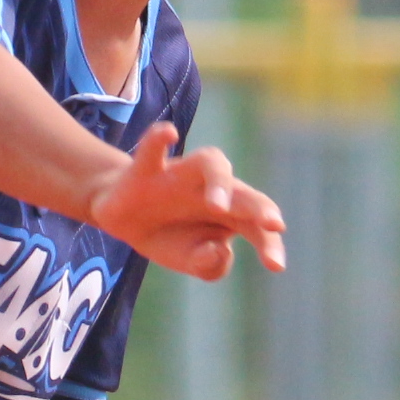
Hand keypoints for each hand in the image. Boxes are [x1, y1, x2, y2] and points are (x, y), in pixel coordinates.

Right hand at [80, 122, 285, 280]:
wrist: (123, 220)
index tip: (276, 265)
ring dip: (218, 181)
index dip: (269, 243)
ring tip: (218, 205)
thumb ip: (210, 266)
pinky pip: (153, 147)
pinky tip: (169, 133)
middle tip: (273, 225)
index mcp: (230, 213)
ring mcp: (180, 174)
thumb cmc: (169, 237)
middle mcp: (212, 188)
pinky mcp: (146, 168)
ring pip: (209, 162)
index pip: (256, 226)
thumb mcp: (189, 261)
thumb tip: (220, 250)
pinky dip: (160, 138)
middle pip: (241, 191)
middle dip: (260, 206)